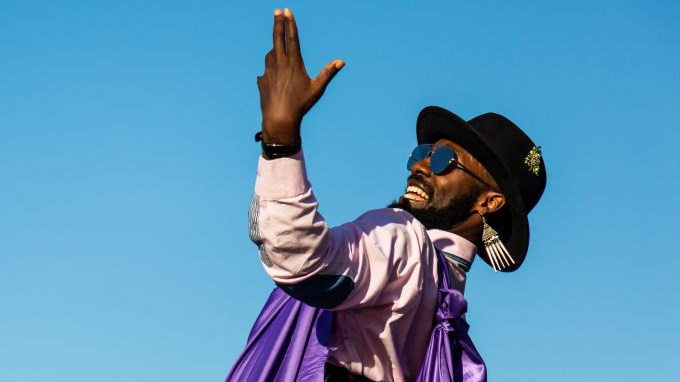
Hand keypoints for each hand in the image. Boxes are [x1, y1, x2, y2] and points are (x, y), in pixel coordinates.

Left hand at [257, 8, 343, 144]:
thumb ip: (328, 72)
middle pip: (278, 38)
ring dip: (276, 49)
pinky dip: (271, 69)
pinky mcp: (262, 79)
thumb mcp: (317, 88)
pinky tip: (275, 77)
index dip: (290, 23)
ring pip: (271, 54)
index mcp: (294, 63)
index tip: (287, 11)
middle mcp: (280, 63)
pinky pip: (267, 70)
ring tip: (280, 50)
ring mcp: (268, 70)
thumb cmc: (300, 104)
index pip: (292, 38)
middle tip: (277, 11)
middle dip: (278, 23)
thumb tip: (341, 62)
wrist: (279, 118)